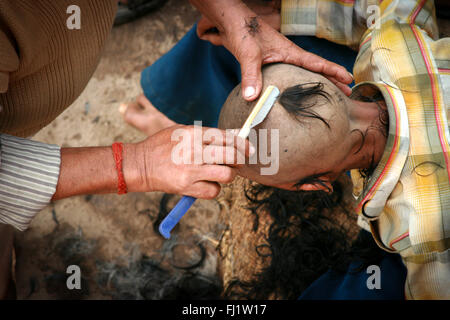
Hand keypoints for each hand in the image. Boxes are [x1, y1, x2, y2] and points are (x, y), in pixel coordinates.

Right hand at [130, 125, 252, 198]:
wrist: (140, 165)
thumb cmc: (162, 146)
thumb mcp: (182, 131)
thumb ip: (206, 134)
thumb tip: (233, 137)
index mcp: (193, 134)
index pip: (227, 138)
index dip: (242, 144)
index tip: (249, 149)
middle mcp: (194, 151)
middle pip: (231, 156)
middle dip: (239, 160)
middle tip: (237, 162)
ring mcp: (191, 171)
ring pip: (227, 175)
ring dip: (229, 175)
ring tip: (222, 173)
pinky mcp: (187, 187)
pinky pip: (214, 191)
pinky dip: (215, 188)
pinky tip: (208, 183)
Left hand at [191, 0, 352, 99]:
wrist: (231, 21)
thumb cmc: (242, 31)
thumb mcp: (248, 53)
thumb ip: (251, 75)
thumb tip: (252, 98)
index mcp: (289, 52)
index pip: (317, 63)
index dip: (333, 71)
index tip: (348, 80)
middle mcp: (288, 55)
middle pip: (316, 69)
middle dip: (332, 80)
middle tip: (347, 94)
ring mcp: (280, 58)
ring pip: (304, 72)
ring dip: (318, 82)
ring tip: (330, 95)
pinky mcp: (270, 62)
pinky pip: (290, 75)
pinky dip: (299, 83)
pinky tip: (297, 92)